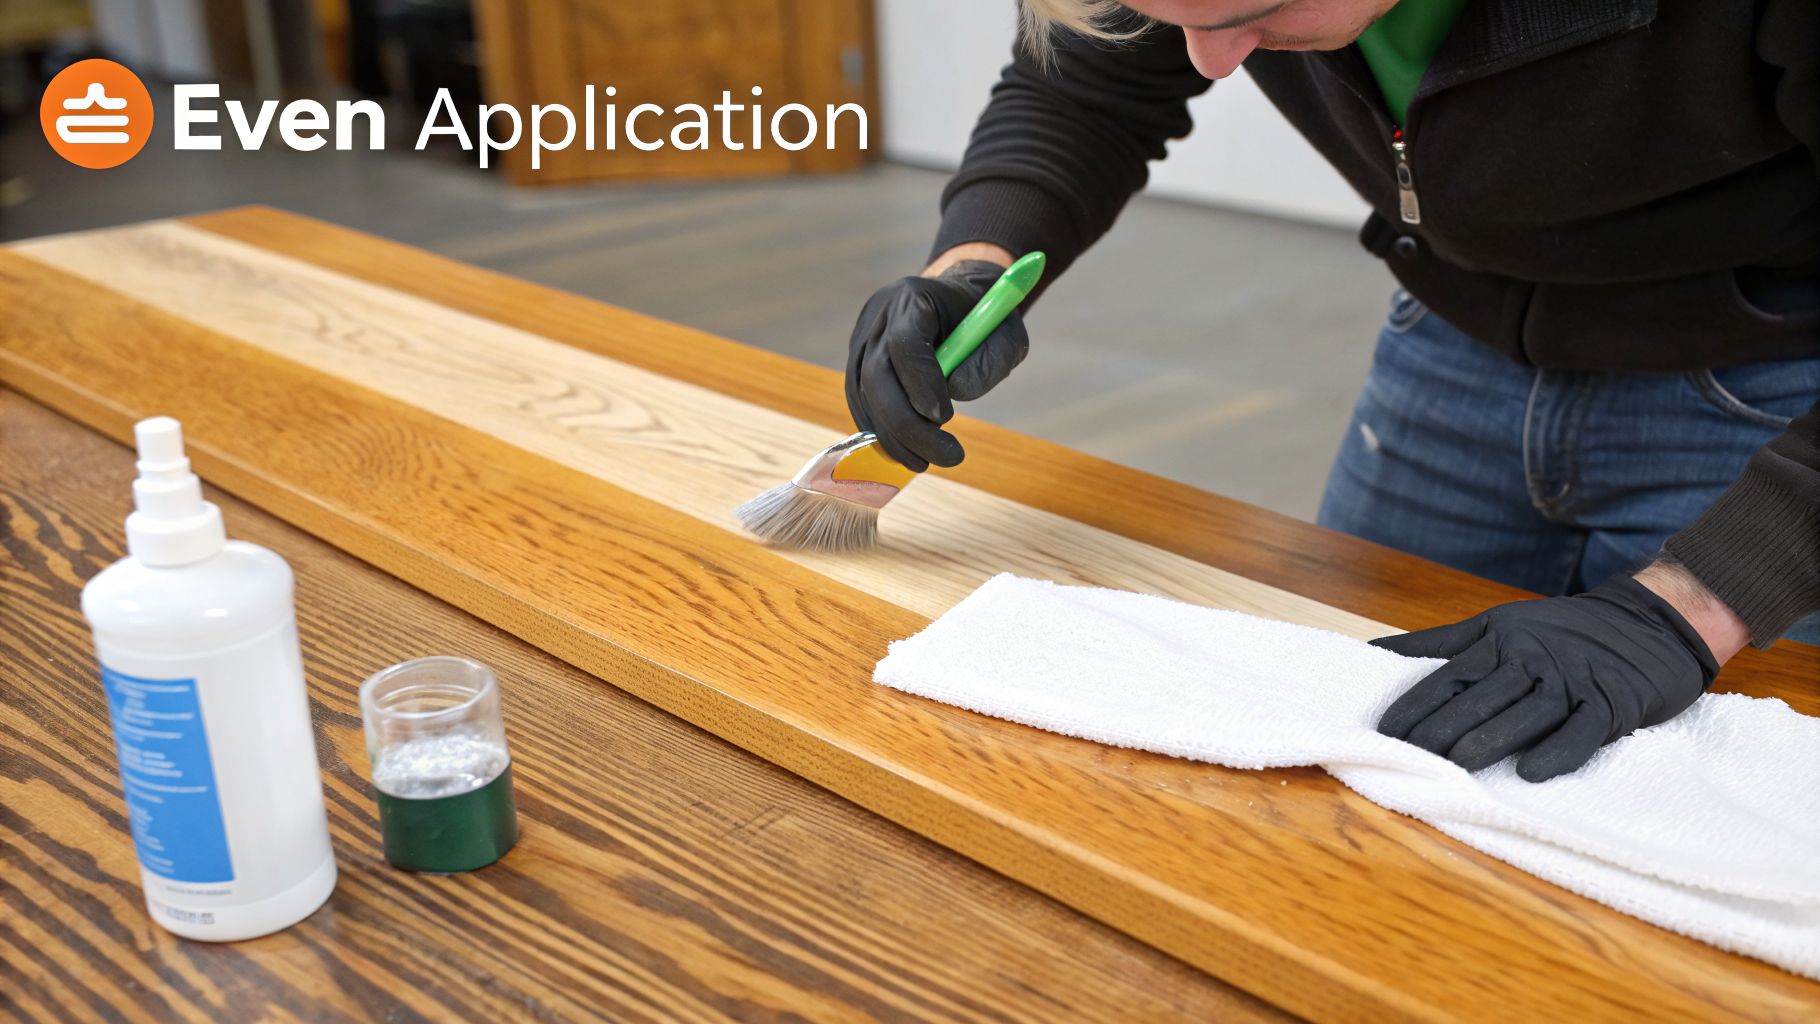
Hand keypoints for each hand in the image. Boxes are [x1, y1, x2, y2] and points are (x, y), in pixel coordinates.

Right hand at [844, 257, 1029, 471]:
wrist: (955, 299)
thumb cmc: (983, 317)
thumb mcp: (1006, 333)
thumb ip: (989, 361)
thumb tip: (954, 394)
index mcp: (913, 297)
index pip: (904, 342)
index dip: (920, 383)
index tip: (946, 418)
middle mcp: (878, 316)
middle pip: (875, 375)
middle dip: (907, 424)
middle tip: (946, 456)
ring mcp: (862, 338)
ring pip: (863, 394)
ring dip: (893, 437)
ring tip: (926, 462)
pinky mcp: (857, 360)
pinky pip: (861, 402)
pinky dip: (881, 431)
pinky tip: (907, 451)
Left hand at [1372, 575, 1719, 780]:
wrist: (1652, 621)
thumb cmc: (1561, 631)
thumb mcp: (1497, 625)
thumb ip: (1440, 643)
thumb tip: (1375, 649)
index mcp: (1500, 642)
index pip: (1450, 675)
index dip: (1418, 703)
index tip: (1386, 730)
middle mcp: (1532, 659)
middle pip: (1482, 696)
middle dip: (1443, 725)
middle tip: (1409, 754)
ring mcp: (1573, 682)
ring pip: (1527, 712)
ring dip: (1492, 737)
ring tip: (1458, 762)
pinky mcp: (1612, 704)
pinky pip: (1583, 731)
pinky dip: (1559, 750)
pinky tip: (1532, 771)